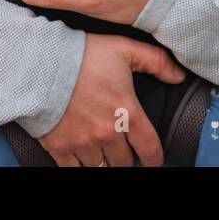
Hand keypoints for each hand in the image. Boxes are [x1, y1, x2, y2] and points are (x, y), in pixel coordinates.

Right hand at [37, 33, 185, 166]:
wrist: (39, 64)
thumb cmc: (82, 55)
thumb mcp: (123, 49)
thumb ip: (156, 62)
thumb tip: (179, 76)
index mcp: (128, 113)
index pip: (151, 150)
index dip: (155, 158)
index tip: (151, 157)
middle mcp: (108, 134)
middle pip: (125, 163)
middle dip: (126, 156)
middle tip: (121, 147)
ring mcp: (84, 144)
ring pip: (102, 168)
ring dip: (103, 160)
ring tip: (101, 149)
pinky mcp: (60, 148)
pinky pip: (76, 171)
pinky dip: (81, 166)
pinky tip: (82, 157)